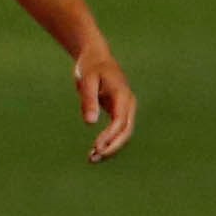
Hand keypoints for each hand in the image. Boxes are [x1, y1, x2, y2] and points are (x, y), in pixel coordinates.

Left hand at [74, 45, 136, 162]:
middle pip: (126, 131)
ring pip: (123, 133)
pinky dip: (108, 140)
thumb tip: (90, 123)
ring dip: (110, 147)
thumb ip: (88, 100)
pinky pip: (117, 130)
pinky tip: (95, 151)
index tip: (97, 147)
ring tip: (92, 159)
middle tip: (94, 158)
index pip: (120, 122)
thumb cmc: (91, 66)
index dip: (110, 136)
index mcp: (123, 96)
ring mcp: (125, 108)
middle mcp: (128, 104)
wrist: (96, 56)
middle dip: (112, 147)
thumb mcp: (87, 80)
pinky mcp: (118, 111)